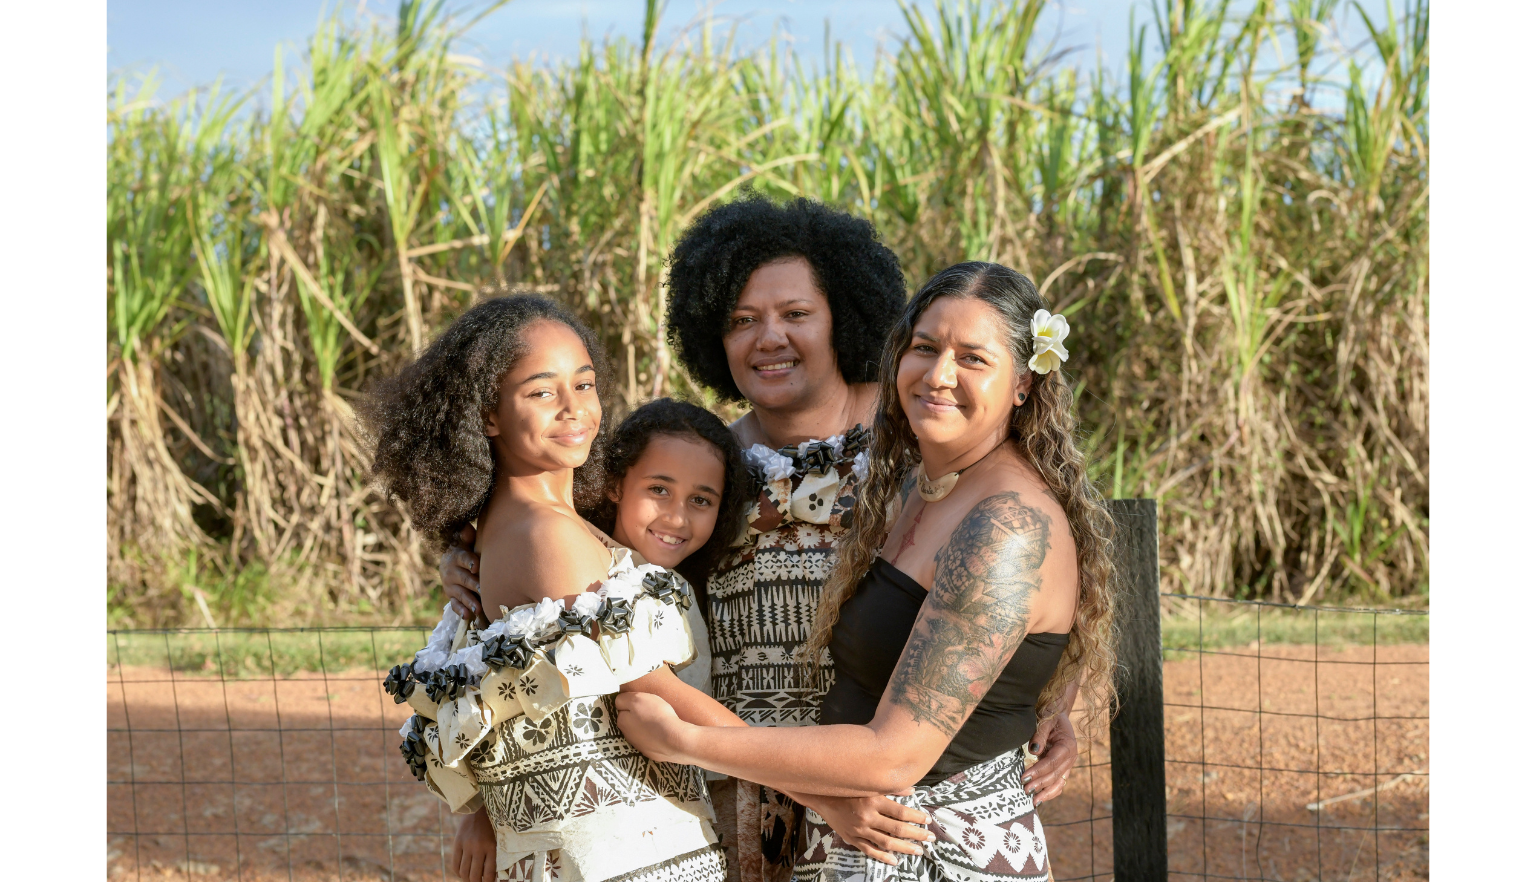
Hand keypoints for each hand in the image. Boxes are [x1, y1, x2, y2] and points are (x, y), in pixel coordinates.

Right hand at [440, 525, 484, 623]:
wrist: (448, 562)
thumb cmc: (465, 550)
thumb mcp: (465, 541)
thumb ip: (467, 536)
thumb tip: (467, 527)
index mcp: (456, 556)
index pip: (463, 558)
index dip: (470, 562)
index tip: (476, 566)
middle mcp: (451, 572)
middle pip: (464, 579)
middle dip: (474, 585)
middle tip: (484, 590)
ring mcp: (450, 586)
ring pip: (460, 594)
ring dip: (469, 601)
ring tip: (478, 609)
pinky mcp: (451, 596)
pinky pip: (454, 604)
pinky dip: (460, 611)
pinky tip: (467, 616)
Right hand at [452, 806, 496, 881]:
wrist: (477, 807)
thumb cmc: (491, 825)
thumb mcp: (496, 838)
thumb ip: (494, 854)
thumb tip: (491, 875)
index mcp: (491, 847)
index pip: (489, 873)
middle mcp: (479, 847)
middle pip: (475, 875)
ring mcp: (467, 845)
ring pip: (464, 872)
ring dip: (466, 879)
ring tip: (470, 879)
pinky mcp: (457, 843)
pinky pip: (455, 864)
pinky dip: (458, 872)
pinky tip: (461, 873)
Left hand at [615, 691, 691, 763]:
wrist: (676, 740)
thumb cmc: (657, 716)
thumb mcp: (638, 699)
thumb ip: (624, 699)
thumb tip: (619, 702)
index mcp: (622, 721)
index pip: (621, 707)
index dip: (632, 702)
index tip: (641, 701)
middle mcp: (627, 736)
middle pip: (630, 720)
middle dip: (637, 715)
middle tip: (651, 710)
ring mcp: (640, 746)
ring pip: (641, 731)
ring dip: (646, 727)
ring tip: (659, 722)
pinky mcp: (652, 753)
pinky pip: (652, 741)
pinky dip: (655, 737)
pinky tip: (664, 733)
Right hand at [800, 794, 932, 865]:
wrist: (822, 797)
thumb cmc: (847, 787)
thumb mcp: (868, 784)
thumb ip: (890, 788)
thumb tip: (912, 790)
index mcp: (873, 801)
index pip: (901, 812)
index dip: (916, 817)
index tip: (928, 820)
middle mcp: (867, 817)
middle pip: (897, 828)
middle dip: (917, 834)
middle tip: (931, 838)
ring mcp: (860, 830)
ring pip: (886, 842)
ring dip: (905, 847)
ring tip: (918, 851)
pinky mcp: (853, 838)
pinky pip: (870, 850)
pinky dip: (883, 857)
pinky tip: (895, 860)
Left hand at [1022, 713, 1077, 803]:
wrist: (1057, 714)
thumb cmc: (1050, 715)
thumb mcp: (1045, 719)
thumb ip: (1040, 734)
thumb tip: (1034, 751)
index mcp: (1067, 745)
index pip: (1052, 762)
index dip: (1038, 771)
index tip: (1024, 777)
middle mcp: (1070, 757)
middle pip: (1055, 775)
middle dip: (1040, 784)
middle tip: (1025, 789)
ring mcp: (1068, 765)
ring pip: (1059, 783)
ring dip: (1045, 793)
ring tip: (1032, 801)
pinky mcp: (1063, 769)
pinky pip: (1059, 784)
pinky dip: (1050, 792)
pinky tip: (1039, 799)